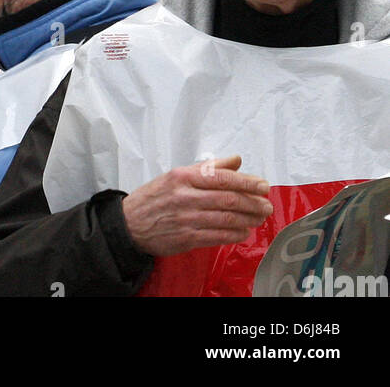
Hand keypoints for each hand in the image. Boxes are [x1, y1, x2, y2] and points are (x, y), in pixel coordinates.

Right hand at [121, 154, 273, 256]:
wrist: (130, 223)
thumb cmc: (155, 197)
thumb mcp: (177, 174)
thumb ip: (208, 167)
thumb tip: (236, 160)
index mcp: (183, 176)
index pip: (221, 177)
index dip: (246, 182)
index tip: (263, 185)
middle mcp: (185, 196)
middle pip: (228, 199)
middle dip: (252, 202)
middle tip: (267, 205)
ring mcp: (186, 219)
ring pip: (226, 219)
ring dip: (248, 219)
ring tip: (260, 217)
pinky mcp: (187, 238)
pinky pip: (217, 236)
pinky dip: (234, 234)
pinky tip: (244, 231)